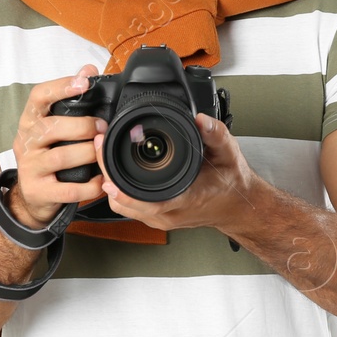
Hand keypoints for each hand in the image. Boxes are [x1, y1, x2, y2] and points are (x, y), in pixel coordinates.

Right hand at [9, 64, 108, 225]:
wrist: (32, 196)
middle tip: (102, 127)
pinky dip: (89, 185)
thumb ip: (72, 99)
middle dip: (81, 126)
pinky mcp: (38, 190)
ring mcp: (30, 167)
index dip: (60, 87)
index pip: (38, 96)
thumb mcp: (55, 126)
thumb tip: (89, 69)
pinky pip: (68, 188)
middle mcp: (25, 141)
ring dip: (87, 153)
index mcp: (30, 121)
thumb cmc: (48, 155)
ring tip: (101, 153)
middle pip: (50, 127)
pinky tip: (100, 180)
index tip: (84, 82)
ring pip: (61, 156)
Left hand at [92, 112, 257, 234]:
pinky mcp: (155, 217)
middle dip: (107, 174)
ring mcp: (160, 218)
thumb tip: (199, 118)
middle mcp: (169, 213)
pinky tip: (114, 168)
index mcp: (186, 199)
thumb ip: (215, 134)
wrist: (237, 204)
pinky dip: (117, 189)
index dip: (124, 189)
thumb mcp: (229, 153)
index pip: (149, 202)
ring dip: (109, 182)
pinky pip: (128, 206)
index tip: (106, 170)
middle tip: (99, 144)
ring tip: (103, 152)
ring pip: (122, 206)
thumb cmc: (231, 182)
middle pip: (125, 203)